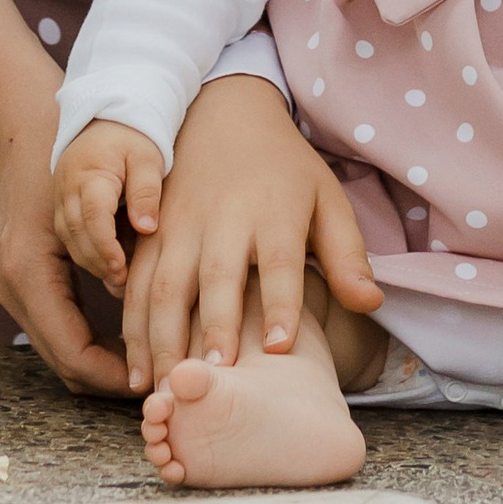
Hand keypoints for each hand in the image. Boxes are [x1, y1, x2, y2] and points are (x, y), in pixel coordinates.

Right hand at [0, 58, 131, 396]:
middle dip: (108, 376)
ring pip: (57, 348)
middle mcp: (11, 285)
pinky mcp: (18, 277)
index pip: (73, 353)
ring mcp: (9, 283)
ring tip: (147, 362)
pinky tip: (123, 335)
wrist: (25, 122)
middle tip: (159, 380)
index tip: (156, 381)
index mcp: (30, 271)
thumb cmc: (74, 150)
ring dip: (98, 359)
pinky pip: (54, 324)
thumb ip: (130, 226)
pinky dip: (85, 337)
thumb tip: (150, 268)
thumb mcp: (110, 187)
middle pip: (62, 360)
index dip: (114, 374)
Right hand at [53, 120, 166, 292]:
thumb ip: (146, 191)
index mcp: (89, 174)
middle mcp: (68, 190)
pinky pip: (69, 238)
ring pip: (70, 240)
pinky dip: (87, 254)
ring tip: (119, 277)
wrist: (105, 118)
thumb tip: (147, 228)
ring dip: (92, 262)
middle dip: (98, 262)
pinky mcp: (62, 208)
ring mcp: (61, 200)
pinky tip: (109, 264)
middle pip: (77, 234)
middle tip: (123, 281)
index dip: (106, 246)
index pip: (93, 216)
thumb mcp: (147, 157)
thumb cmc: (132, 137)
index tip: (121, 267)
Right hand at [118, 71, 381, 393]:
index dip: (281, 304)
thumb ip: (346, 254)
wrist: (226, 114)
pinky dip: (131, 328)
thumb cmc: (285, 171)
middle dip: (213, 327)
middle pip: (218, 275)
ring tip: (167, 389)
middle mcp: (225, 217)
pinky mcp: (152, 233)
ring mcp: (182, 224)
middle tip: (214, 377)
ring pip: (167, 284)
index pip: (281, 260)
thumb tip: (371, 303)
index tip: (280, 347)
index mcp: (275, 210)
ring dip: (163, 339)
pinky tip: (135, 371)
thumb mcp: (326, 198)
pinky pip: (136, 282)